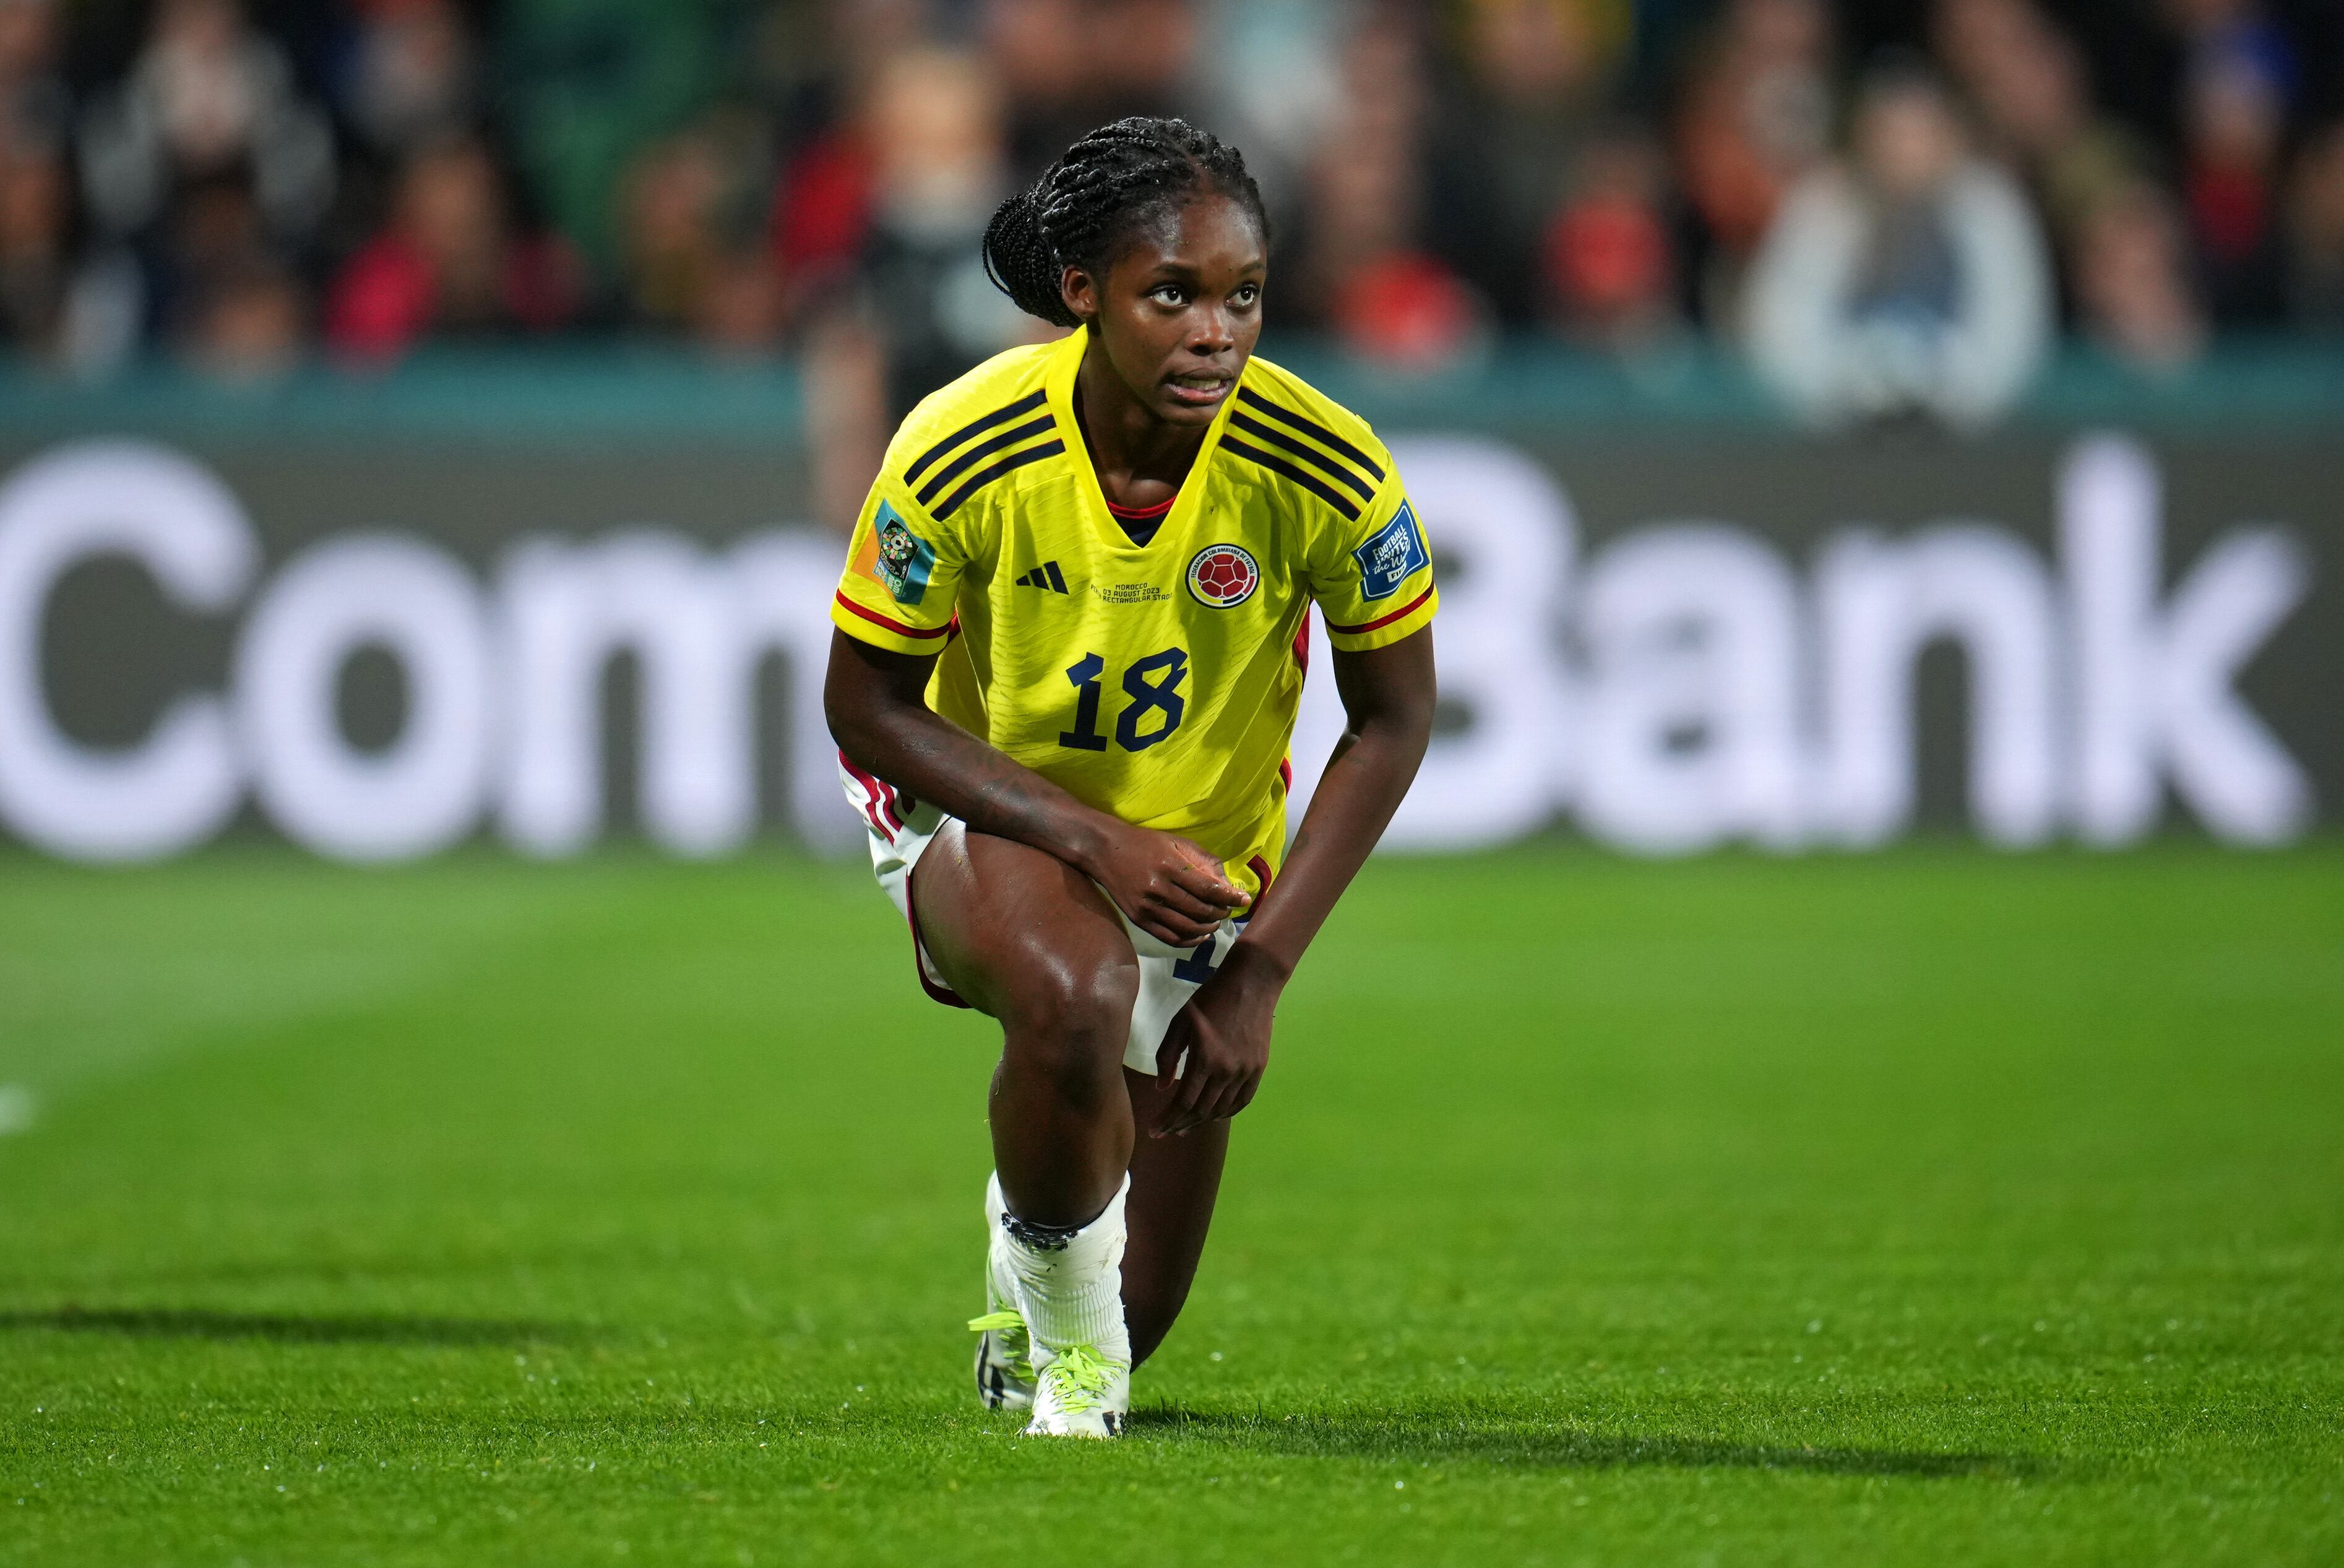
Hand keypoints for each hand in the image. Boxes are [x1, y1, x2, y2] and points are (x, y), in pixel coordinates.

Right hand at [1086, 824, 1248, 946]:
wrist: (1104, 850)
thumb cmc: (1145, 843)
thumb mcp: (1176, 842)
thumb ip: (1204, 861)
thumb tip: (1226, 884)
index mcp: (1170, 866)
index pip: (1208, 889)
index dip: (1230, 897)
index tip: (1244, 900)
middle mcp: (1159, 889)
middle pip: (1200, 911)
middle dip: (1221, 913)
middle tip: (1227, 910)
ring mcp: (1147, 907)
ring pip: (1188, 928)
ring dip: (1208, 928)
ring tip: (1215, 922)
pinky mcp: (1138, 919)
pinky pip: (1170, 938)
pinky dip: (1190, 940)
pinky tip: (1200, 934)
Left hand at [1153, 942, 1283, 1136]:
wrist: (1251, 984)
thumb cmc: (1210, 998)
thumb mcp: (1180, 1021)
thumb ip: (1167, 1055)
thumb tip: (1162, 1087)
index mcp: (1205, 1059)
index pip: (1183, 1102)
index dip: (1167, 1120)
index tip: (1154, 1130)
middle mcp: (1227, 1071)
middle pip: (1201, 1111)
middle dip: (1180, 1125)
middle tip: (1166, 1132)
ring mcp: (1246, 1072)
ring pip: (1222, 1109)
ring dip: (1201, 1122)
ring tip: (1185, 1127)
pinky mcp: (1258, 1068)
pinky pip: (1242, 1101)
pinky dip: (1226, 1113)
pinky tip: (1214, 1116)